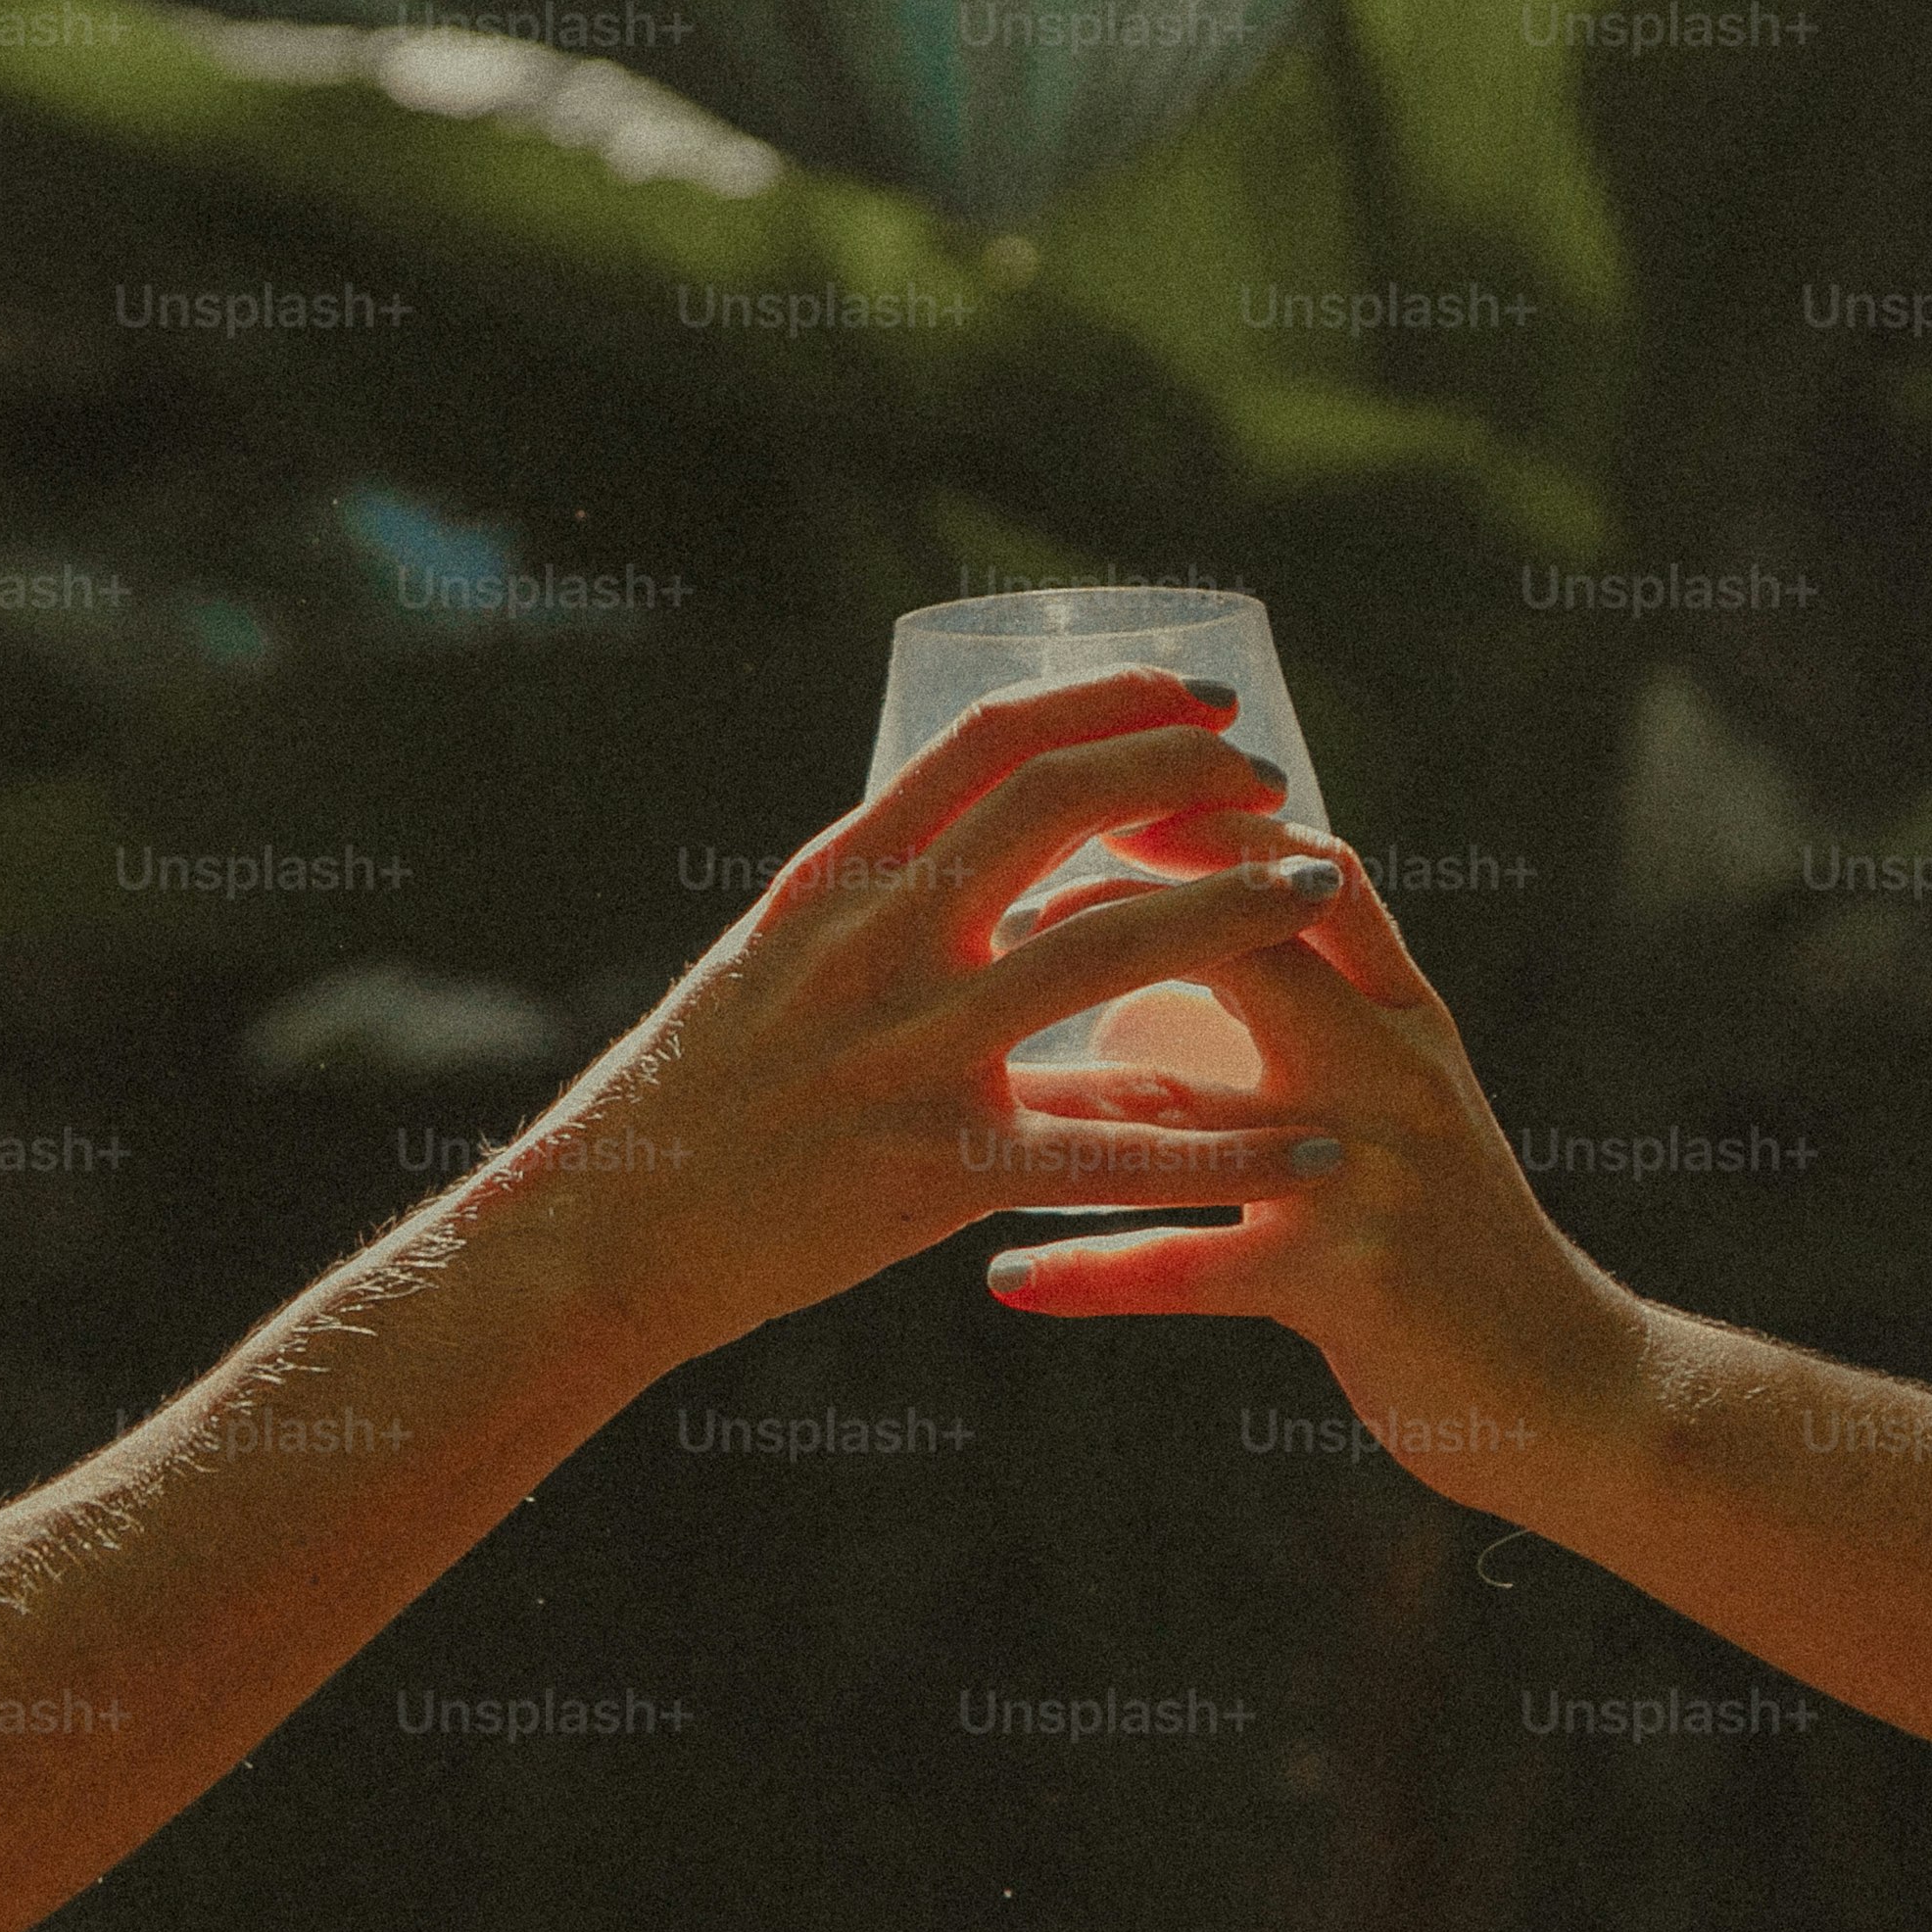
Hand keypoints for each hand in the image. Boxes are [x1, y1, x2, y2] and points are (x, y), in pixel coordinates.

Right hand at [475, 667, 1360, 1364]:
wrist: (607, 1229)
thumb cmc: (695, 1095)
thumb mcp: (775, 959)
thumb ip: (881, 903)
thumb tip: (992, 847)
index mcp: (837, 875)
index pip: (990, 741)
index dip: (1112, 702)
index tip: (1201, 702)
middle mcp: (872, 941)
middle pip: (1060, 808)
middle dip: (1187, 779)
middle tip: (1277, 790)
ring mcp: (902, 1052)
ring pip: (1105, 947)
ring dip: (1236, 912)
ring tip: (1324, 894)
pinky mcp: (931, 1170)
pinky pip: (1106, 1149)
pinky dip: (1222, 1145)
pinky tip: (1315, 1142)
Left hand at [975, 824, 1639, 1508]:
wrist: (1574, 1388)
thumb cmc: (1455, 1241)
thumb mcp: (1393, 1111)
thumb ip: (1281, 1039)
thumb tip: (1128, 992)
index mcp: (1407, 1017)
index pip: (1310, 876)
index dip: (1204, 826)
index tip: (1094, 796)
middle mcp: (1396, 1072)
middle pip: (1256, 946)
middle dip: (1121, 917)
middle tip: (1003, 916)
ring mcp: (1372, 1173)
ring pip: (1192, 1113)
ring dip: (1064, 1104)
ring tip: (955, 1091)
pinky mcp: (1346, 1282)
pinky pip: (1190, 1269)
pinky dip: (1092, 1274)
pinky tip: (1004, 1281)